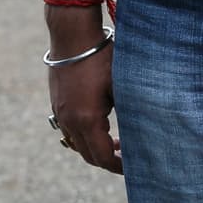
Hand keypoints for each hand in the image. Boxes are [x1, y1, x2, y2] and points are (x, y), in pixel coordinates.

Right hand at [47, 11, 121, 173]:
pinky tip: (99, 126)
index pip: (103, 157)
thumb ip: (130, 111)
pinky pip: (69, 131)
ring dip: (95, 148)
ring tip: (116, 143)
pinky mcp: (57, 104)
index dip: (119, 167)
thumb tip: (146, 130)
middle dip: (108, 161)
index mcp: (87, 120)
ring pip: (77, 144)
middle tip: (128, 158)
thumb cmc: (102, 57)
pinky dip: (84, 136)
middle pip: (88, 156)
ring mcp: (60, 113)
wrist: (73, 34)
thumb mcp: (121, 85)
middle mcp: (69, 121)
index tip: (134, 168)